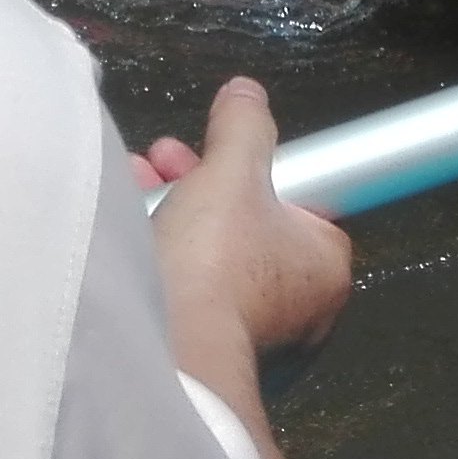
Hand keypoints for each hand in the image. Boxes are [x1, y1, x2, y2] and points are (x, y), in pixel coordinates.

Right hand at [146, 77, 351, 396]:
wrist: (171, 362)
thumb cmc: (214, 266)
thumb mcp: (229, 174)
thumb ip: (243, 128)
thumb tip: (247, 95)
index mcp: (325, 263)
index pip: (300, 202)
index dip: (251, 171)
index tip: (212, 156)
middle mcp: (305, 310)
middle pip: (250, 230)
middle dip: (200, 190)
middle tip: (163, 165)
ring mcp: (263, 343)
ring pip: (218, 265)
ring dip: (177, 223)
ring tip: (136, 193)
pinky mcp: (220, 363)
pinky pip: (196, 301)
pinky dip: (168, 270)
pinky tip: (132, 243)